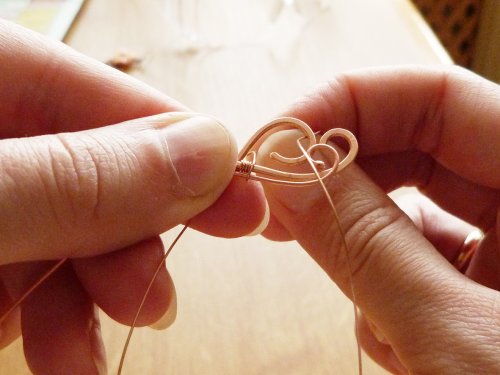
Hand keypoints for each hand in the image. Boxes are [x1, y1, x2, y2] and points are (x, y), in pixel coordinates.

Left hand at [0, 21, 266, 373]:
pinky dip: (38, 313)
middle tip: (153, 303)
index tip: (243, 207)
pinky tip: (39, 345)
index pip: (110, 101)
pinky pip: (23, 266)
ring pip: (62, 232)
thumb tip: (212, 151)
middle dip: (126, 246)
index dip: (182, 154)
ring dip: (82, 301)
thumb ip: (80, 178)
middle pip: (92, 174)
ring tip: (79, 362)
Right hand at [262, 66, 499, 373]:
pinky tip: (396, 337)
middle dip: (339, 173)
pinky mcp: (491, 296)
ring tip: (374, 315)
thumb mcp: (461, 348)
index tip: (276, 140)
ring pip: (409, 212)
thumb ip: (369, 250)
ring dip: (364, 252)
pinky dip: (386, 294)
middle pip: (418, 147)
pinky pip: (417, 264)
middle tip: (276, 202)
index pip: (440, 96)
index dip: (347, 103)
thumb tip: (289, 173)